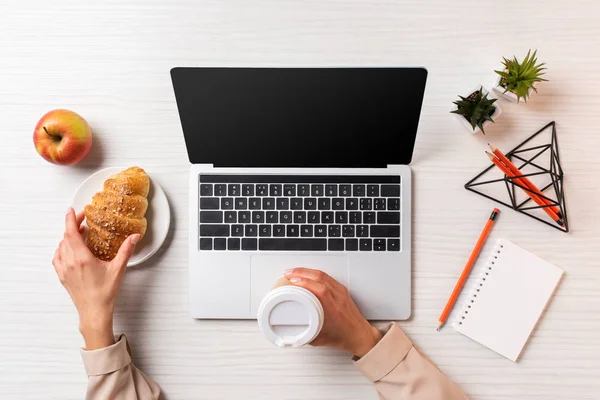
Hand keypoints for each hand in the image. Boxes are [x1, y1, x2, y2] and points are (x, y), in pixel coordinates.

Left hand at [52, 208, 138, 349]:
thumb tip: (134, 237)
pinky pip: (57, 258)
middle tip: (83, 221)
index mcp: (82, 259)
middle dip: (73, 226)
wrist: (94, 312)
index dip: (70, 220)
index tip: (72, 210)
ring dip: (68, 238)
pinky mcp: (62, 276)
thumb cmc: (105, 293)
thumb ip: (126, 251)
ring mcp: (64, 270)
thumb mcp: (118, 269)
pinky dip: (62, 249)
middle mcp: (70, 262)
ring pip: (60, 247)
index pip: (71, 233)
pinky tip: (70, 250)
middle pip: (65, 237)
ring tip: (79, 234)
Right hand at [284, 268, 381, 357]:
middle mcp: (338, 299)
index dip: (306, 283)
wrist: (359, 336)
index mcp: (334, 311)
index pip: (321, 290)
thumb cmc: (343, 337)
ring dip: (307, 271)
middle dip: (302, 272)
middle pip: (321, 278)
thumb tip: (290, 332)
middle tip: (289, 273)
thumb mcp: (320, 339)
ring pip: (324, 275)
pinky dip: (315, 273)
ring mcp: (341, 293)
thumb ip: (304, 335)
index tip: (293, 281)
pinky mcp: (342, 290)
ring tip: (294, 272)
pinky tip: (308, 273)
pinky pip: (328, 277)